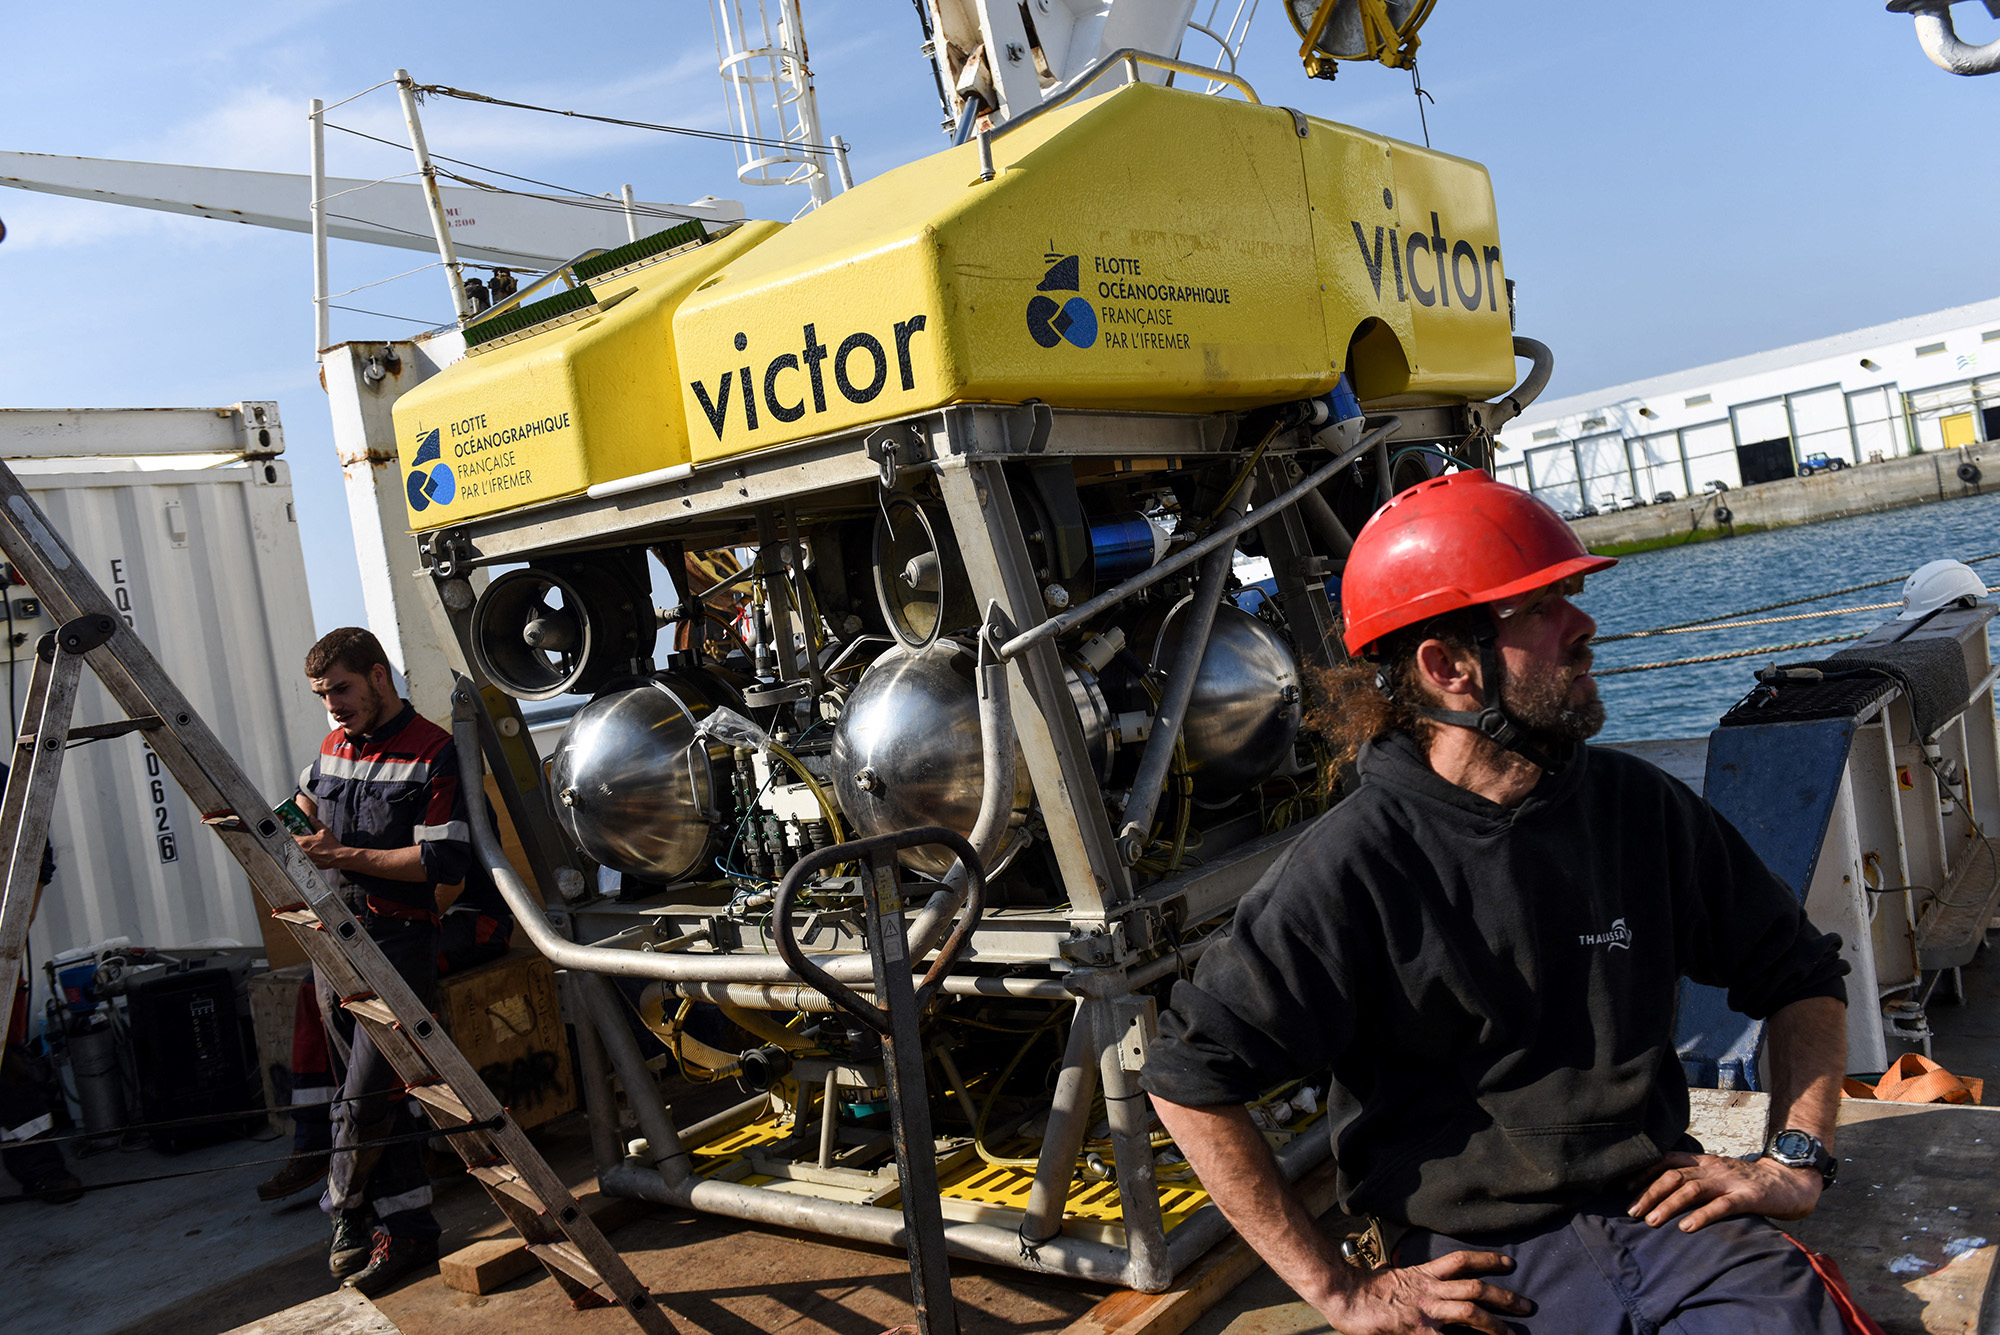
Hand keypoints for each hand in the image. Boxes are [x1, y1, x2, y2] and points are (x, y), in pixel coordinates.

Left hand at [292, 828, 346, 870]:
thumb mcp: (324, 831)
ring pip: (294, 853)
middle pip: (290, 845)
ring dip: (296, 849)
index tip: (290, 832)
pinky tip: (309, 854)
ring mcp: (303, 858)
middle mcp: (301, 851)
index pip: (289, 837)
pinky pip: (300, 859)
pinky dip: (302, 856)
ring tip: (303, 847)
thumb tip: (311, 817)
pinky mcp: (307, 864)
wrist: (337, 857)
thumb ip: (316, 823)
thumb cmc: (331, 846)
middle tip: (297, 840)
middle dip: (292, 842)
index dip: (288, 834)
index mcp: (303, 842)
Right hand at [1312, 1250, 1529, 1334]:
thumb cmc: (1362, 1290)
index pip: (1461, 1262)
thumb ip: (1409, 1282)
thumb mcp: (1391, 1279)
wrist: (1343, 1296)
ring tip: (1514, 1333)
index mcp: (1422, 1275)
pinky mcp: (1420, 1332)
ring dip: (1497, 1323)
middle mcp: (1429, 1290)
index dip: (1487, 1260)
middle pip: (1475, 1287)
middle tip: (1527, 1306)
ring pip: (1471, 1311)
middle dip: (1505, 1297)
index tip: (1508, 1263)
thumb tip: (1416, 1280)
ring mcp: (1427, 1311)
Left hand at [1629, 1151, 1821, 1231]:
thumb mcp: (1718, 1176)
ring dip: (1668, 1205)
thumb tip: (1664, 1194)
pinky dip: (1701, 1216)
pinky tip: (1686, 1228)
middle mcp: (1712, 1167)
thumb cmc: (1748, 1184)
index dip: (1644, 1173)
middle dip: (1649, 1192)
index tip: (1625, 1187)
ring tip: (1651, 1221)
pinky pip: (1721, 1206)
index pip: (1667, 1160)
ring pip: (1692, 1189)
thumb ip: (1696, 1179)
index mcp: (1704, 1161)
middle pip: (1673, 1175)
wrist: (1790, 1183)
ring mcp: (1729, 1181)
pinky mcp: (1748, 1197)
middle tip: (1631, 1211)